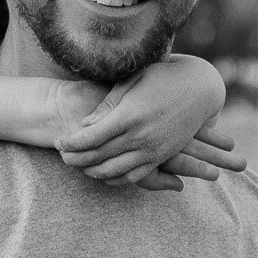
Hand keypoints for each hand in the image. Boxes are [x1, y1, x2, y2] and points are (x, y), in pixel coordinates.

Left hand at [55, 58, 243, 190]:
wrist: (199, 90)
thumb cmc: (161, 78)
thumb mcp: (132, 81)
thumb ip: (108, 105)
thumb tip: (86, 126)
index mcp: (130, 115)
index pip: (91, 137)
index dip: (71, 143)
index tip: (58, 142)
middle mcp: (141, 136)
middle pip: (98, 156)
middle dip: (75, 159)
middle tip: (62, 157)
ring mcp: (152, 150)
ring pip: (114, 171)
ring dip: (92, 172)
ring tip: (79, 166)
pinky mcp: (162, 157)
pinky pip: (135, 177)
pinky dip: (116, 180)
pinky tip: (104, 175)